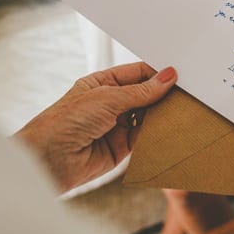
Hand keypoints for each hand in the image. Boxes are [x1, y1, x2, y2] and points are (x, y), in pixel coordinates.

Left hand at [15, 63, 176, 192]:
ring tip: (182, 110)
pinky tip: (169, 129)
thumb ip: (140, 91)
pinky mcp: (121, 148)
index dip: (157, 74)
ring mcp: (116, 126)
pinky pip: (145, 138)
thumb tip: (166, 77)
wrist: (48, 159)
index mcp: (102, 84)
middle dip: (163, 95)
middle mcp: (110, 104)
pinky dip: (157, 134)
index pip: (137, 74)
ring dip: (162, 115)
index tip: (178, 75)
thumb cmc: (64, 122)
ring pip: (147, 117)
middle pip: (145, 96)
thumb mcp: (107, 98)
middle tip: (185, 94)